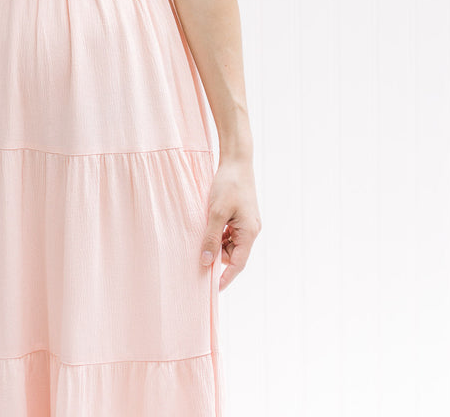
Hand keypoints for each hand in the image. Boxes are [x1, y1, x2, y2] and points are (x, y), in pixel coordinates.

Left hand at [199, 156, 261, 290]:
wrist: (237, 160)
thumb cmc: (228, 184)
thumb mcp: (216, 213)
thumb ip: (211, 238)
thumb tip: (206, 262)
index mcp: (249, 232)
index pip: (238, 264)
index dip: (225, 278)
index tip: (213, 290)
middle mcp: (251, 230)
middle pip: (233, 254)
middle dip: (216, 255)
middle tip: (198, 252)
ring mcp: (247, 223)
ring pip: (230, 243)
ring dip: (216, 242)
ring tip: (203, 232)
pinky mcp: (241, 216)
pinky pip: (229, 232)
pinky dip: (219, 233)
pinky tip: (208, 224)